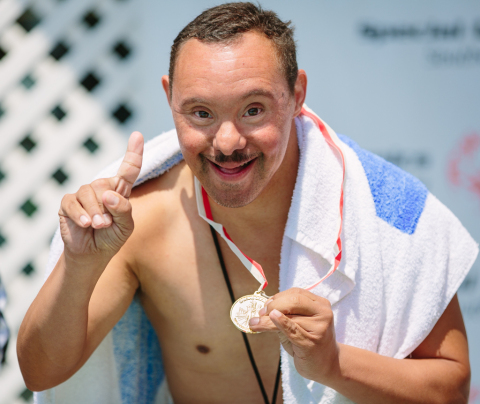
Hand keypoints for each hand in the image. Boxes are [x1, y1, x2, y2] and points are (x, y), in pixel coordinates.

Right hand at [58, 131, 143, 259]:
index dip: (134, 152)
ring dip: (95, 212)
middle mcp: (102, 187)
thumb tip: (108, 194)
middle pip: (105, 185)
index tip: (137, 135)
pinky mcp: (68, 202)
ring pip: (89, 192)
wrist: (92, 254)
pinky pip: (73, 202)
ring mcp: (83, 194)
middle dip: (107, 207)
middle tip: (107, 224)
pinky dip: (80, 215)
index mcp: (120, 191)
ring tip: (99, 226)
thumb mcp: (126, 226)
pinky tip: (85, 224)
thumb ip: (123, 209)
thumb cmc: (112, 237)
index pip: (129, 169)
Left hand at [249, 287, 339, 383]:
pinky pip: (292, 330)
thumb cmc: (309, 341)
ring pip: (290, 317)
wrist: (327, 365)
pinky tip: (271, 320)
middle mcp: (323, 313)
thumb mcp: (300, 323)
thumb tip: (264, 309)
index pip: (296, 293)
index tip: (265, 306)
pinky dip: (280, 323)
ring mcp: (319, 328)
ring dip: (267, 320)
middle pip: (294, 300)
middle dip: (273, 305)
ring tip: (255, 324)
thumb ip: (287, 313)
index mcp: (320, 305)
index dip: (277, 297)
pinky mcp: (311, 343)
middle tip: (260, 314)